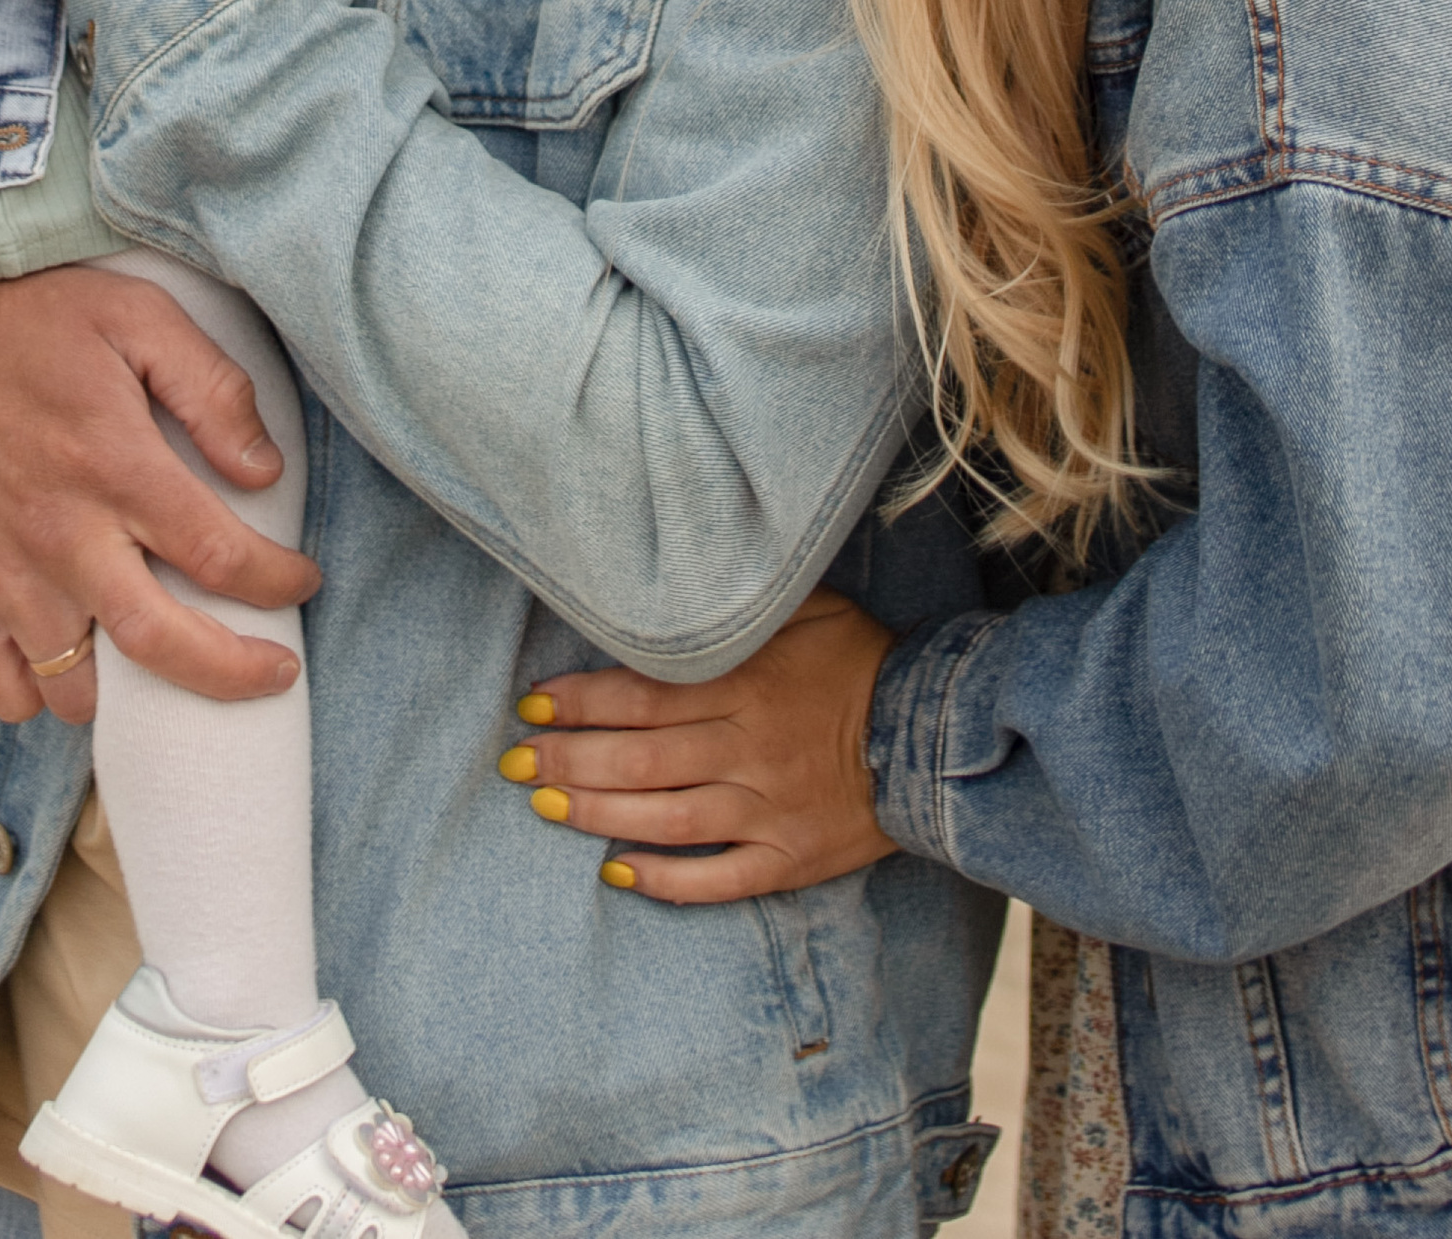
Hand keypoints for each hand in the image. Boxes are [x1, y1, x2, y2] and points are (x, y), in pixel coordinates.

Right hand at [0, 266, 319, 723]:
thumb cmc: (32, 319)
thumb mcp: (136, 315)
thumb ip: (210, 388)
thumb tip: (264, 470)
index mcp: (114, 465)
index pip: (219, 556)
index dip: (277, 581)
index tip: (300, 579)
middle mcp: (61, 535)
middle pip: (160, 645)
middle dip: (232, 674)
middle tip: (276, 671)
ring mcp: (4, 575)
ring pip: (79, 687)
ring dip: (134, 690)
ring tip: (168, 656)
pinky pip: (8, 690)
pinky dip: (47, 699)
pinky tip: (80, 661)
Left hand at [500, 590, 899, 899]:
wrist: (935, 735)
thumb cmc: (858, 659)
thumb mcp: (807, 606)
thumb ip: (740, 601)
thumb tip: (680, 571)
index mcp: (746, 683)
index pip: (643, 693)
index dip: (581, 701)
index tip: (533, 706)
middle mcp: (747, 747)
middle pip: (640, 758)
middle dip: (569, 761)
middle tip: (516, 766)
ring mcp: (767, 808)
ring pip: (665, 817)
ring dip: (598, 814)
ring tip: (546, 808)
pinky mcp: (788, 857)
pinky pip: (717, 879)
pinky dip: (665, 881)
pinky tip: (616, 873)